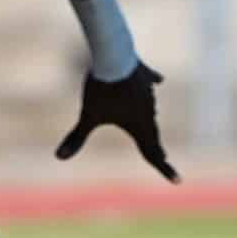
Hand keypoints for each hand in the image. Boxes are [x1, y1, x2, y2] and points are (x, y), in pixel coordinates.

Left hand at [56, 61, 179, 181]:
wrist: (113, 56)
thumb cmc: (101, 90)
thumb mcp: (88, 115)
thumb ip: (76, 138)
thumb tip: (58, 157)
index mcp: (139, 126)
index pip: (152, 152)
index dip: (164, 169)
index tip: (177, 181)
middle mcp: (149, 111)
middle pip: (152, 133)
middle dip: (155, 146)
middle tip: (162, 158)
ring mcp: (148, 91)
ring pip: (150, 108)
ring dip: (150, 118)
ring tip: (151, 128)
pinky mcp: (144, 73)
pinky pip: (151, 81)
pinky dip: (153, 83)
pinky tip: (159, 81)